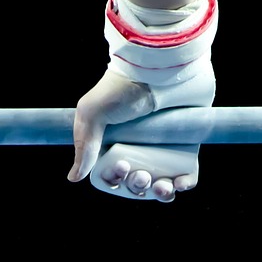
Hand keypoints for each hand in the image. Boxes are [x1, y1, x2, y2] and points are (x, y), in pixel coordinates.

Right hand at [69, 70, 197, 202]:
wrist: (161, 68)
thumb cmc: (122, 88)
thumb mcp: (92, 114)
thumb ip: (84, 146)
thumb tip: (74, 178)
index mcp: (112, 144)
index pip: (111, 175)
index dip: (115, 179)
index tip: (121, 167)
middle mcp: (137, 148)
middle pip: (136, 183)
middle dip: (137, 186)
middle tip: (141, 174)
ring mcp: (163, 148)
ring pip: (161, 185)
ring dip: (160, 194)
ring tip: (161, 187)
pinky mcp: (187, 147)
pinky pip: (186, 176)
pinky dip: (184, 185)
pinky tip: (178, 183)